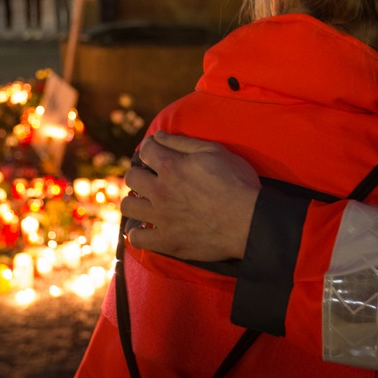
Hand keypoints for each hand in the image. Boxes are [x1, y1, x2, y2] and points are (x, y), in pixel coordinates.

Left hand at [122, 131, 259, 261]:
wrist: (249, 221)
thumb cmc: (236, 182)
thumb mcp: (214, 151)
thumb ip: (181, 143)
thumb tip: (158, 136)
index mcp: (170, 166)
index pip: (145, 150)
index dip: (150, 148)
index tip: (155, 152)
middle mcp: (160, 191)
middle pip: (131, 177)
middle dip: (140, 173)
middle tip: (151, 178)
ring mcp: (161, 218)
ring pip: (128, 206)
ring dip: (135, 201)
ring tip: (147, 202)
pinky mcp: (167, 241)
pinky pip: (137, 239)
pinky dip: (138, 233)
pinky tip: (145, 229)